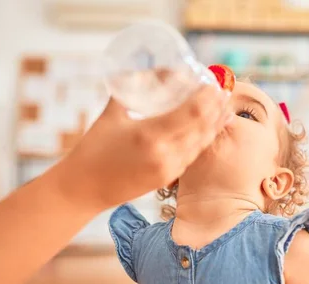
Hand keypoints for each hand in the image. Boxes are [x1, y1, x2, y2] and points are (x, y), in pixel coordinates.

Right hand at [60, 84, 232, 210]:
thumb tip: (146, 69)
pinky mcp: (167, 178)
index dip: (208, 97)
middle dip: (216, 108)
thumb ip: (129, 88)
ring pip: (201, 143)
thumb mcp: (112, 113)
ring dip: (214, 124)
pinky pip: (192, 156)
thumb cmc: (93, 149)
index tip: (213, 83)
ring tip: (224, 108)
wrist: (84, 189)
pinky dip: (203, 140)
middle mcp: (165, 153)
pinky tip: (208, 131)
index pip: (192, 112)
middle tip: (223, 91)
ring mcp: (168, 169)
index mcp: (150, 134)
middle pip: (203, 127)